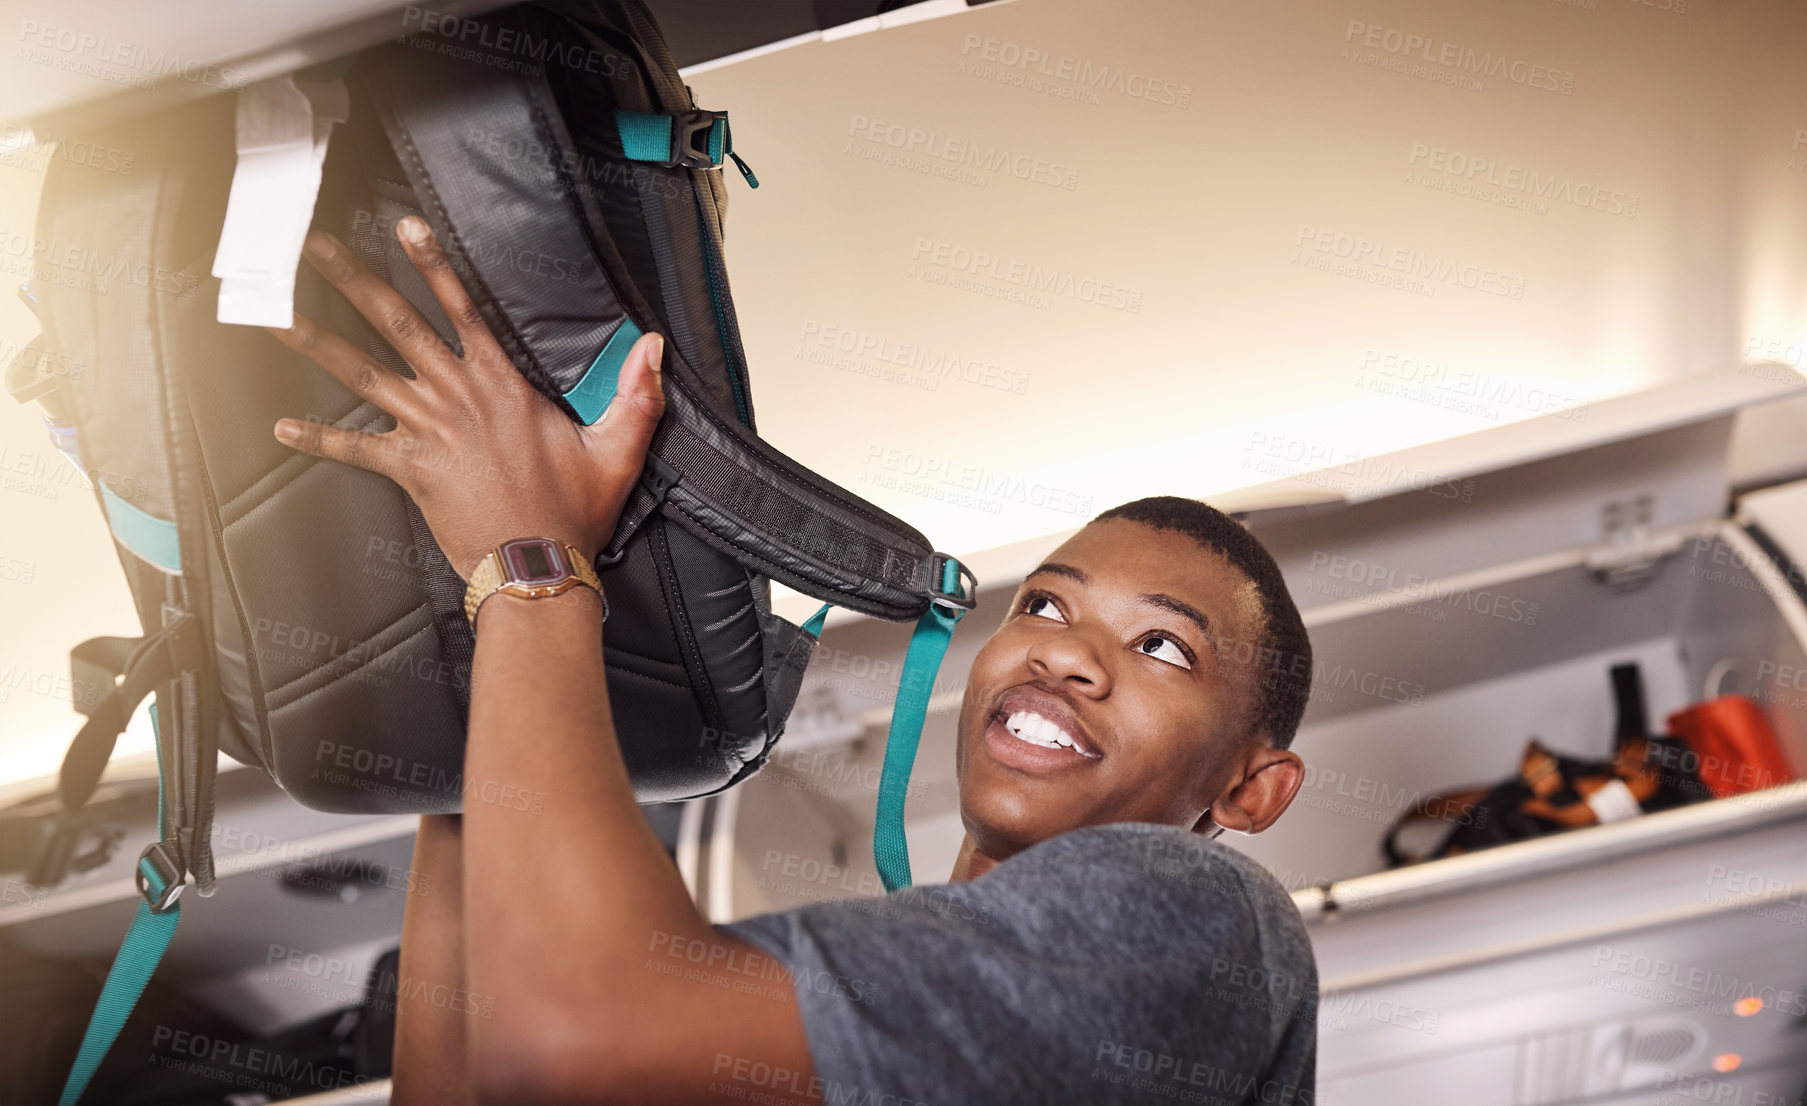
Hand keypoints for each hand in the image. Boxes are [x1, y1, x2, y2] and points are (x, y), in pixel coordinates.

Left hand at [267, 218, 665, 579]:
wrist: (536, 566)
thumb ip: (637, 395)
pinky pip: (355, 449)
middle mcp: (457, 396)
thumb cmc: (573, 511)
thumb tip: (654, 345)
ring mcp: (427, 430)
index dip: (433, 264)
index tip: (405, 226)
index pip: (462, 308)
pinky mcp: (408, 469)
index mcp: (502, 383)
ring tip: (274, 314)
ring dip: (315, 341)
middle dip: (352, 280)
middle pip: (395, 324)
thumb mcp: (618, 449)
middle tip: (313, 246)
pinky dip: (318, 439)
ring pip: (362, 373)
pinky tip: (282, 427)